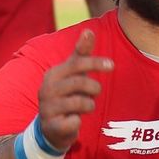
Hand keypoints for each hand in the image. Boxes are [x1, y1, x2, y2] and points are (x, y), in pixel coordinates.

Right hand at [36, 30, 112, 151]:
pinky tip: (73, 120)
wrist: (50, 127)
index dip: (95, 63)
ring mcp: (47, 108)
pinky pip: (74, 122)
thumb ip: (81, 54)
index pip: (77, 63)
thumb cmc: (66, 95)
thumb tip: (89, 30)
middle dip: (94, 88)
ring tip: (85, 106)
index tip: (112, 65)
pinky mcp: (52, 126)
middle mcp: (47, 89)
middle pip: (80, 82)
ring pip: (80, 103)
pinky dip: (78, 121)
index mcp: (53, 74)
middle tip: (95, 92)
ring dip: (89, 105)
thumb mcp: (72, 74)